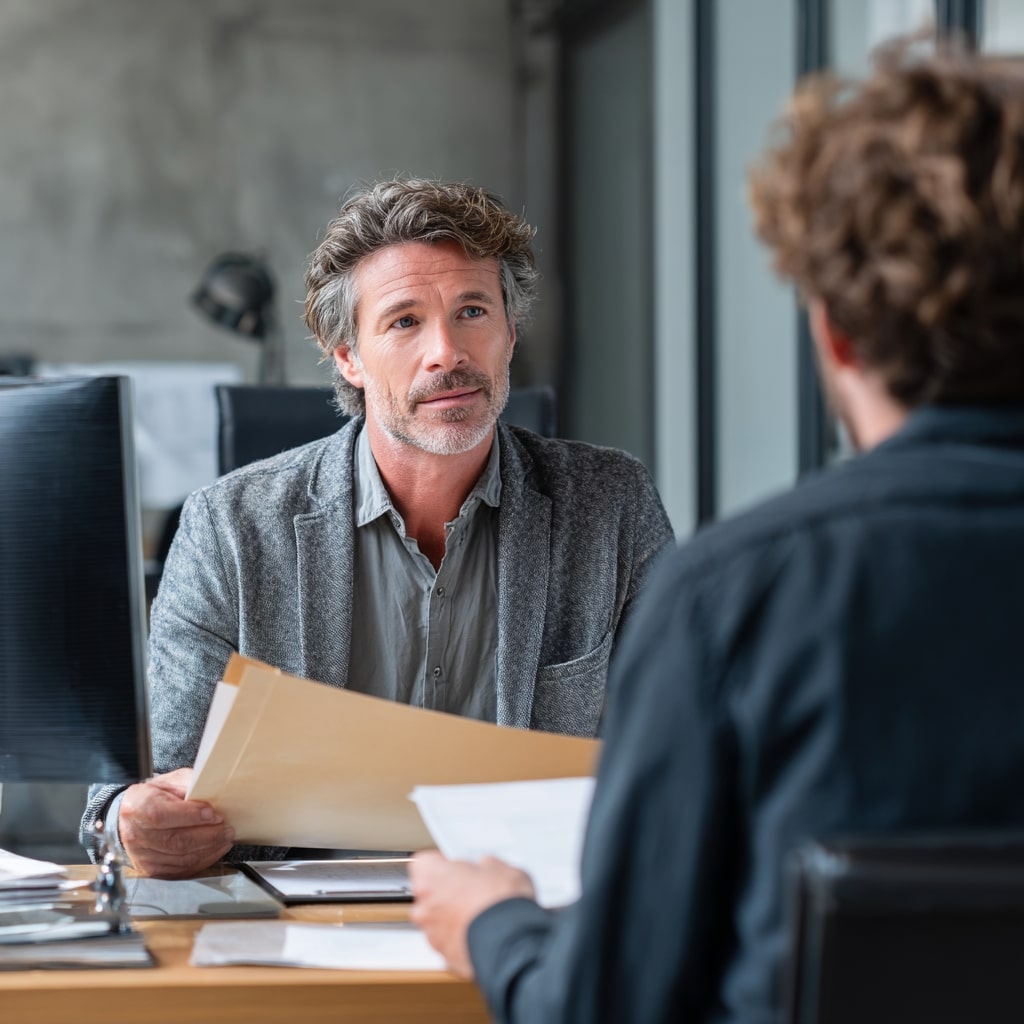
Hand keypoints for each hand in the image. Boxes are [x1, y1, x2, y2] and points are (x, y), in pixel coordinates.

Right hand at [117, 768, 234, 878]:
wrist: (132, 819)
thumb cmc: (155, 797)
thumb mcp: (171, 782)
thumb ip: (189, 784)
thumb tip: (213, 791)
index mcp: (138, 806)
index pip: (162, 815)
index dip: (190, 816)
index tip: (213, 814)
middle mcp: (137, 834)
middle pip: (175, 840)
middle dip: (208, 835)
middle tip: (227, 828)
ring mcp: (143, 856)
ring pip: (181, 858)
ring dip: (209, 849)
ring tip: (226, 838)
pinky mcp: (153, 870)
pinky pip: (181, 870)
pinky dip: (203, 860)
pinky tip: (216, 850)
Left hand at [409, 851, 536, 977]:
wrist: (513, 942)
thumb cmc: (501, 903)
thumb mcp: (501, 869)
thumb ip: (485, 866)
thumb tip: (487, 868)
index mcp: (431, 878)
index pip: (425, 863)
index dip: (443, 864)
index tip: (457, 867)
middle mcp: (425, 908)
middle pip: (429, 894)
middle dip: (448, 893)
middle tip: (473, 891)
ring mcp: (433, 936)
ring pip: (438, 921)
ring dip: (454, 918)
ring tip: (482, 915)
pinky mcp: (446, 958)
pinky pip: (450, 943)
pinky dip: (462, 939)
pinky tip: (483, 933)